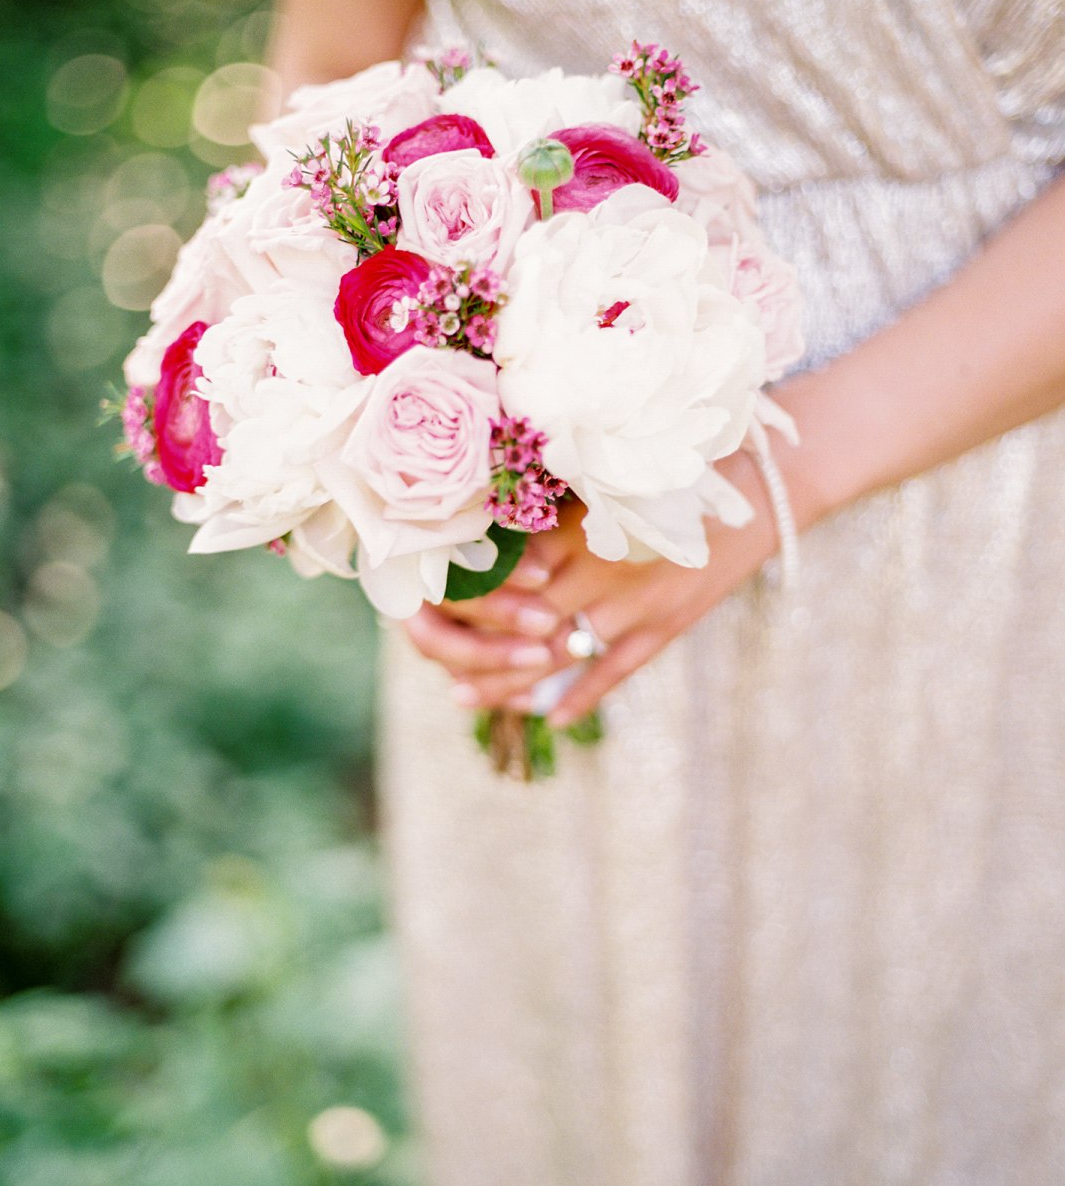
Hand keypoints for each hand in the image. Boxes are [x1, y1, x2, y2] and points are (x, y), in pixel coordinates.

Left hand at [404, 450, 778, 726]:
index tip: (426, 604)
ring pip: (558, 656)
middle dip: (474, 650)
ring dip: (509, 683)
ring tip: (466, 700)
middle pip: (521, 623)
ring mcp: (635, 605)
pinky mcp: (666, 626)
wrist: (759, 491)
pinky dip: (579, 697)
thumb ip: (555, 499)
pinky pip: (614, 671)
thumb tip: (487, 515)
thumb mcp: (609, 475)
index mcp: (582, 525)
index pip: (506, 570)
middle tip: (434, 668)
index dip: (466, 594)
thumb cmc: (677, 469)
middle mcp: (602, 569)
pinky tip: (550, 716)